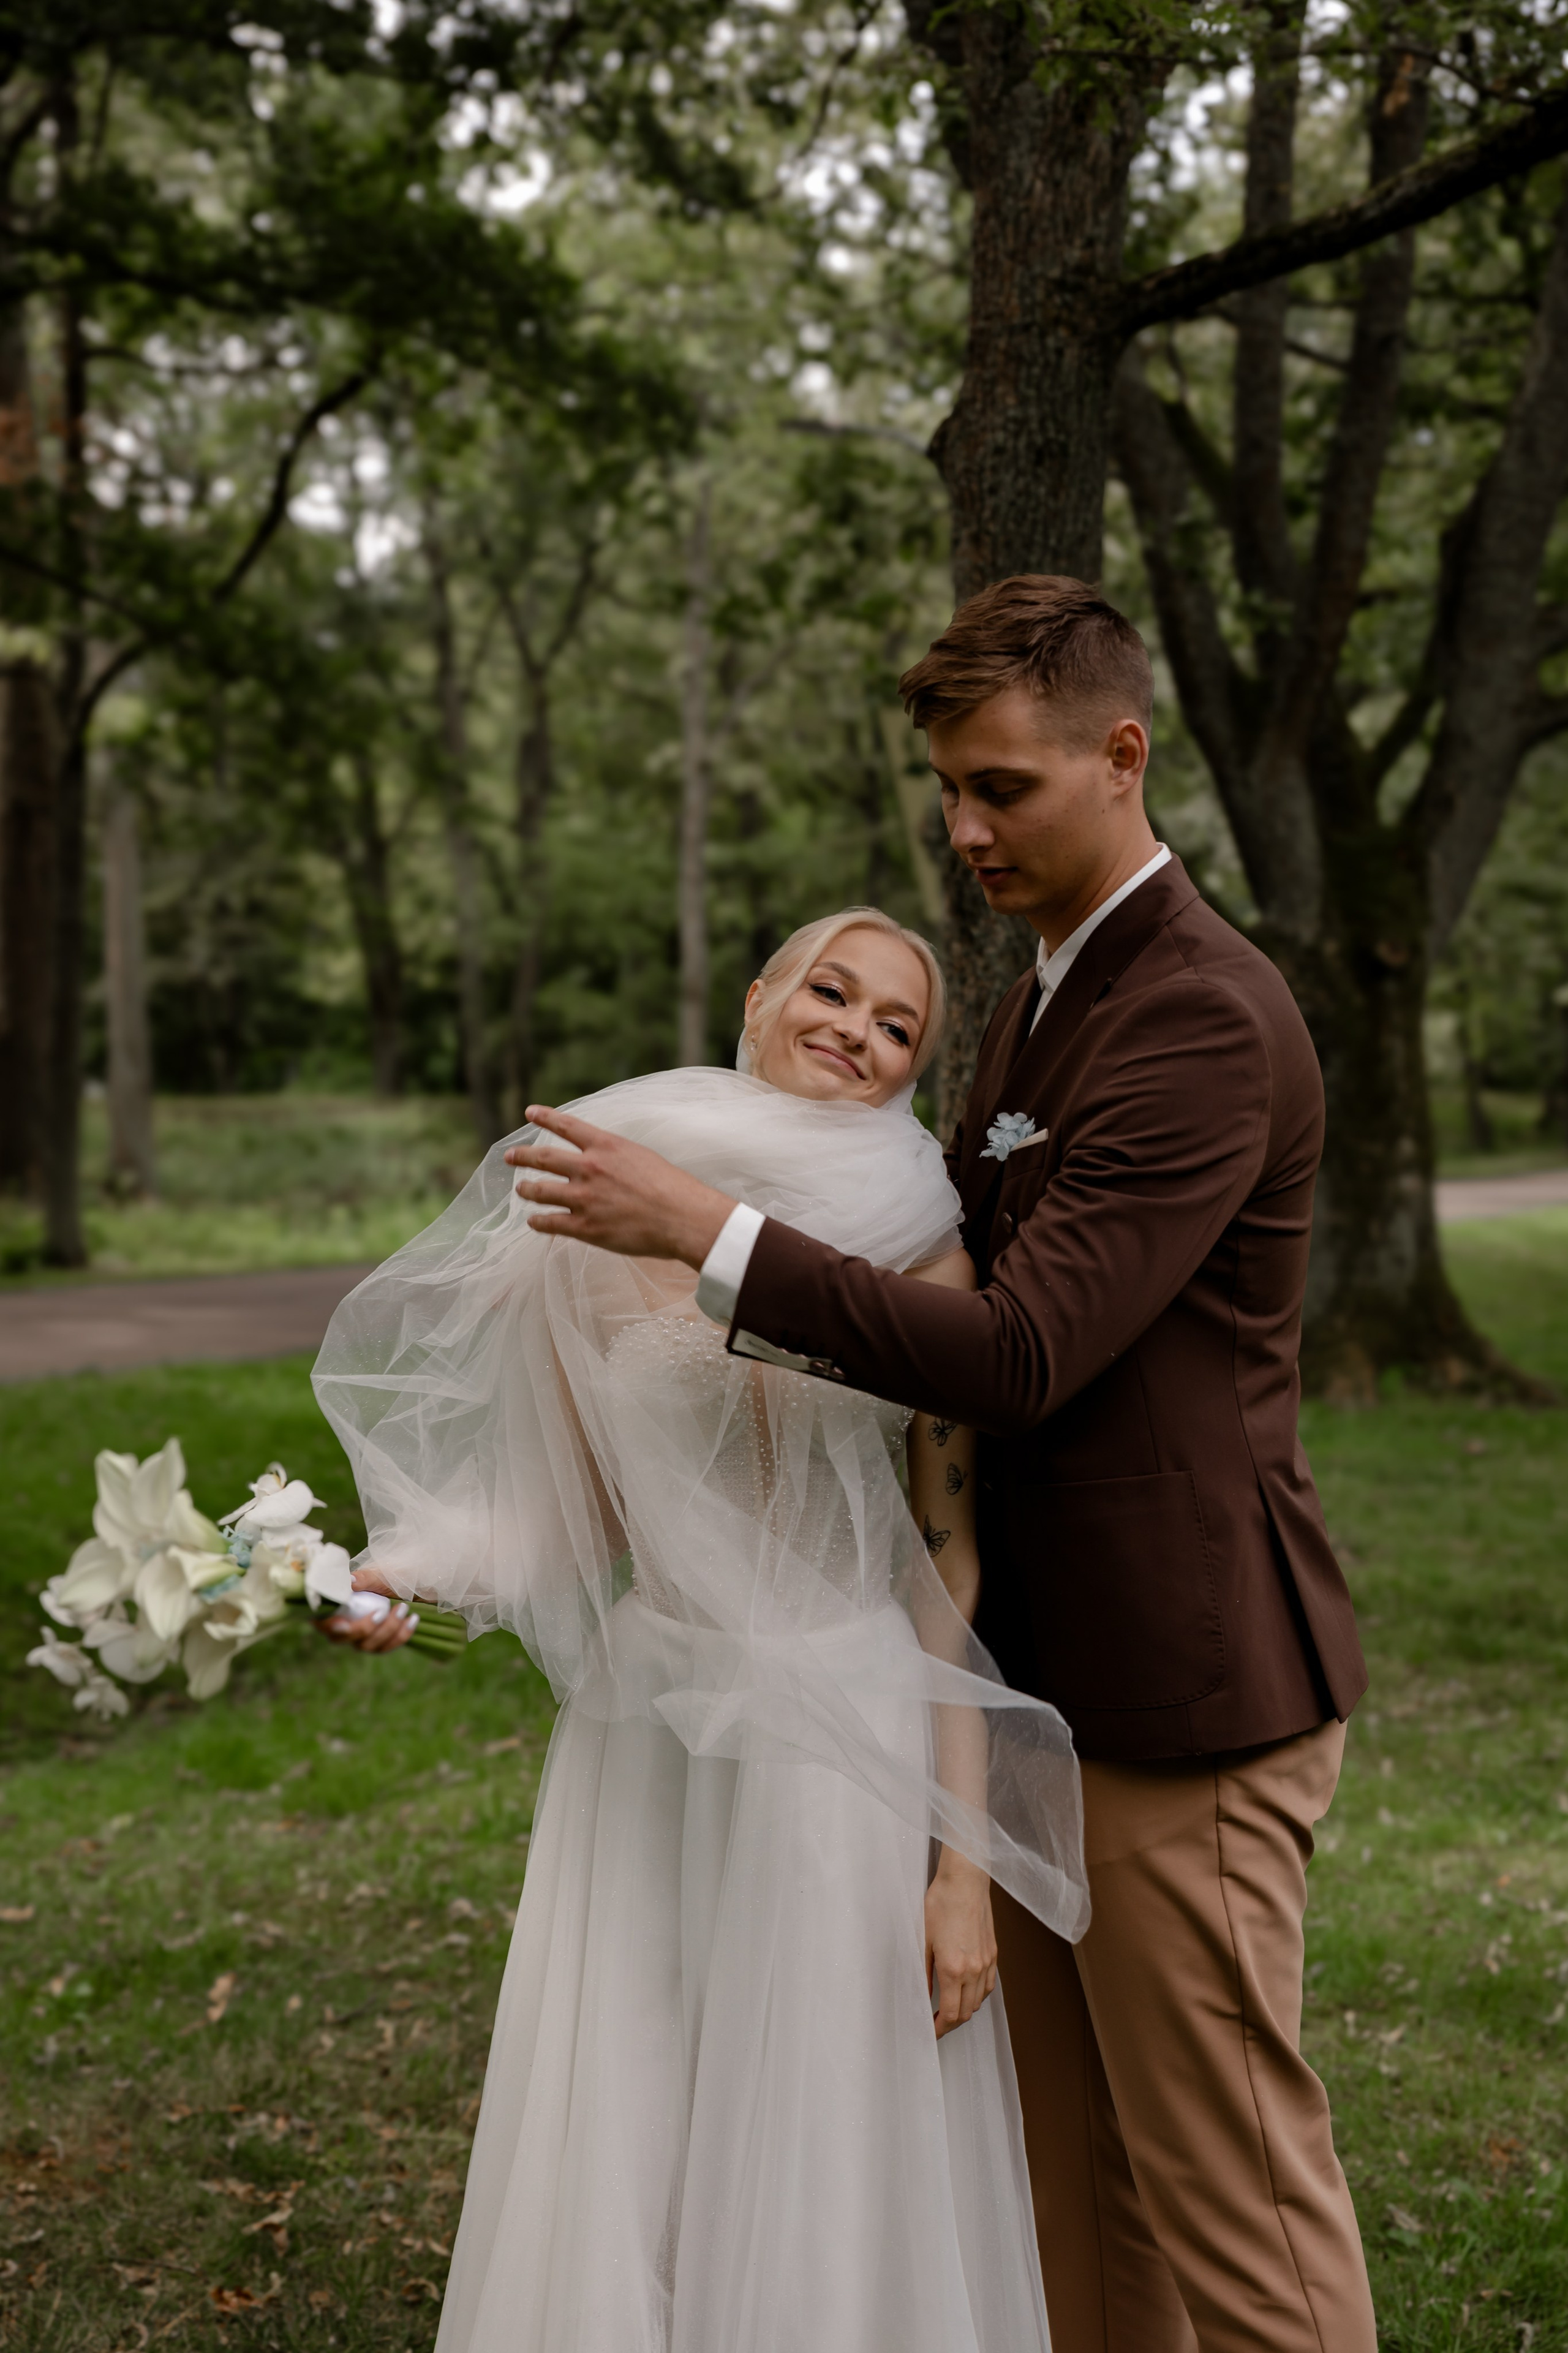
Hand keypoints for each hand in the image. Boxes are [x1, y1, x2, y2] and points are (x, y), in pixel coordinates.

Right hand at [315, 1565, 417, 1653]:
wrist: (409, 1582)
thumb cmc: (387, 1575)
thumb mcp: (378, 1573)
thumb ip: (365, 1578)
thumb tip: (350, 1582)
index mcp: (336, 1605)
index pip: (321, 1621)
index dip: (329, 1626)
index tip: (344, 1624)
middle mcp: (343, 1624)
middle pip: (342, 1638)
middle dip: (364, 1629)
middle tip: (383, 1612)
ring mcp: (359, 1636)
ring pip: (366, 1645)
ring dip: (387, 1629)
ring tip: (404, 1609)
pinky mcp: (377, 1643)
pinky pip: (385, 1647)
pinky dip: (400, 1635)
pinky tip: (413, 1620)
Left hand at [505, 1106, 735, 1266]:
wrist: (682, 1217)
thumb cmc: (671, 1188)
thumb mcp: (641, 1157)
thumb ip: (615, 1157)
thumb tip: (600, 1160)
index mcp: (606, 1147)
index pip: (567, 1126)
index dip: (546, 1117)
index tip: (529, 1112)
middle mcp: (589, 1168)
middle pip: (543, 1158)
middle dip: (522, 1156)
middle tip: (509, 1156)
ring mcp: (584, 1198)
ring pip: (540, 1190)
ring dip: (526, 1189)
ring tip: (521, 1189)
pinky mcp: (585, 1227)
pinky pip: (550, 1223)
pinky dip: (538, 1221)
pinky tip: (533, 1221)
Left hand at [924, 1849, 997, 2038]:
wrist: (965, 1880)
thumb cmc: (940, 1904)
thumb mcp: (922, 1939)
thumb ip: (923, 1973)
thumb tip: (923, 1996)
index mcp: (953, 1969)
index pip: (950, 2014)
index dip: (940, 2029)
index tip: (930, 2032)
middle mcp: (974, 1970)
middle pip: (966, 2013)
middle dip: (950, 2023)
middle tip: (935, 2022)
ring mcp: (986, 1962)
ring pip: (979, 2001)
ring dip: (964, 2010)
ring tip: (948, 2006)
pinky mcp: (993, 1953)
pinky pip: (988, 1985)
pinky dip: (977, 1995)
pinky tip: (966, 1989)